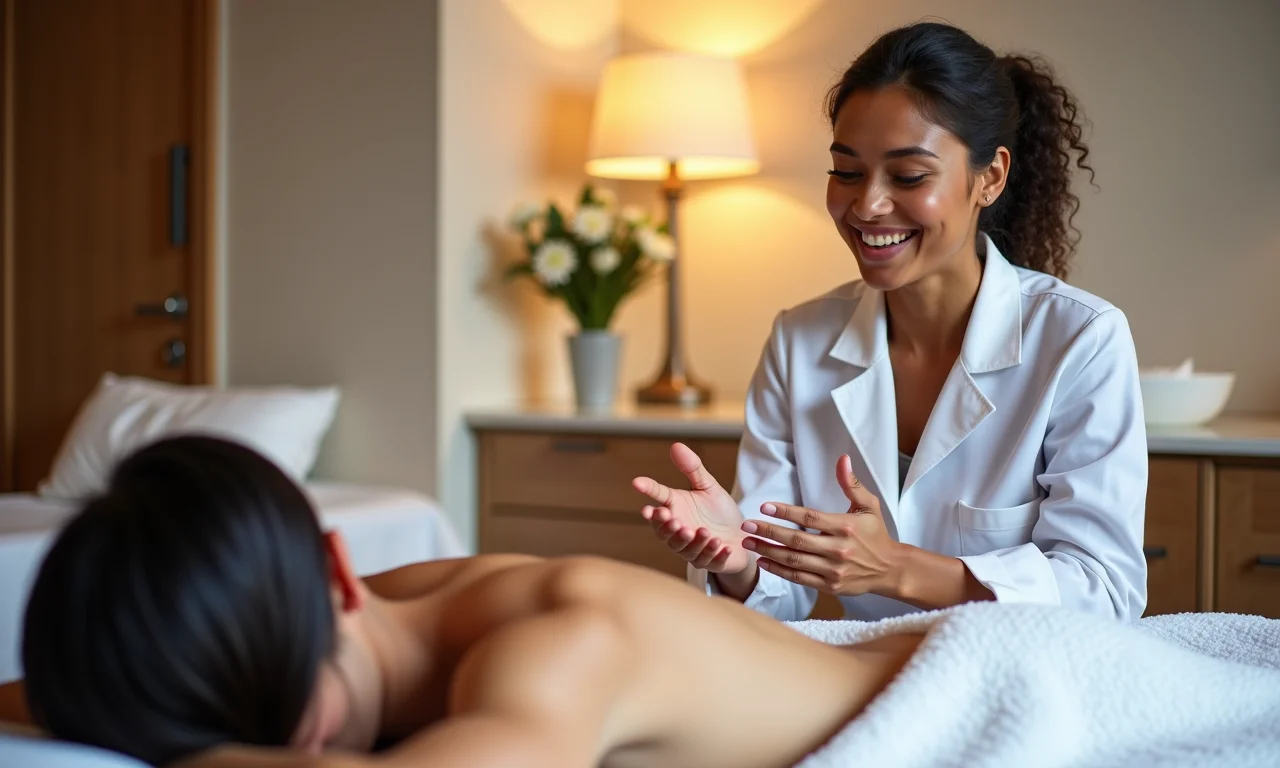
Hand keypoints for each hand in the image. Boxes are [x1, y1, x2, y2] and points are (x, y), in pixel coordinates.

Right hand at [632, 443, 749, 573]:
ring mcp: (693, 549)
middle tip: (671, 517)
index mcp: (676, 509)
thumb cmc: (719, 512)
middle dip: (666, 526)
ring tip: (699, 531)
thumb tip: (675, 445)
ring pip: (685, 548)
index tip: (637, 482)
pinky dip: (713, 553)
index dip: (648, 490)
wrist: (741, 535)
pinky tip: (720, 544)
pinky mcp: (710, 561)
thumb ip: (693, 469)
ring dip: (691, 541)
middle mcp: (679, 531)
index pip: (657, 499)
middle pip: (664, 532)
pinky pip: (708, 560)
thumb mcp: (708, 487)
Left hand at [741, 455, 901, 596]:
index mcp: (845, 527)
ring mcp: (833, 570)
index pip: (809, 518)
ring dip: (768, 551)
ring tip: (748, 542)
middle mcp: (838, 549)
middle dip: (769, 532)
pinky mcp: (830, 586)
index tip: (765, 506)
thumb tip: (842, 459)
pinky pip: (799, 579)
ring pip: (794, 561)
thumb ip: (851, 484)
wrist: (890, 569)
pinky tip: (763, 561)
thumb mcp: (868, 506)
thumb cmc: (876, 534)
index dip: (785, 512)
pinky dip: (779, 571)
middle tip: (746, 525)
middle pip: (796, 541)